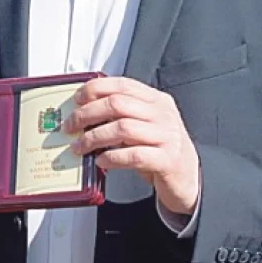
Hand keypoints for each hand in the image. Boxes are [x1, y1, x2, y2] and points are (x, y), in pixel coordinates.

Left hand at [66, 77, 200, 216]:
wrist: (190, 177)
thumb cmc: (162, 150)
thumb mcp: (146, 126)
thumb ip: (124, 116)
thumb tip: (85, 114)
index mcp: (157, 101)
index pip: (123, 84)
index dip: (96, 89)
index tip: (77, 99)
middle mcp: (163, 115)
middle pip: (118, 104)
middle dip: (88, 113)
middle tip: (72, 125)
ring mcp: (166, 136)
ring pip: (123, 128)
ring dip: (94, 137)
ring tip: (80, 146)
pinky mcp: (167, 160)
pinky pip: (134, 155)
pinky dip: (112, 157)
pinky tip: (101, 161)